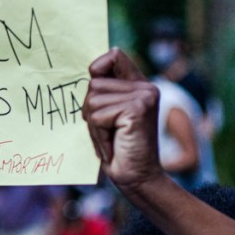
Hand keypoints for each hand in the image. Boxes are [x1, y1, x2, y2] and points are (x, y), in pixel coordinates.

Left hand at [82, 48, 164, 191]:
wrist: (137, 178)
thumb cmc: (117, 148)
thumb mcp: (107, 115)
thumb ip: (103, 93)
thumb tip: (89, 71)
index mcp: (139, 85)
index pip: (113, 56)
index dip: (97, 68)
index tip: (95, 89)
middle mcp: (145, 87)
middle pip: (94, 83)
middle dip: (90, 111)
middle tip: (106, 131)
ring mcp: (143, 97)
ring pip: (93, 100)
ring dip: (94, 125)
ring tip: (110, 138)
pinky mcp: (137, 109)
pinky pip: (98, 116)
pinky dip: (98, 134)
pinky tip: (113, 145)